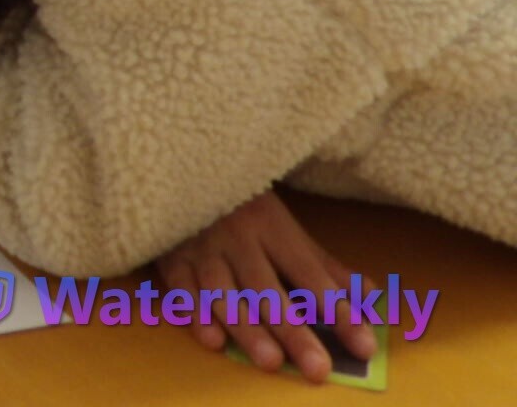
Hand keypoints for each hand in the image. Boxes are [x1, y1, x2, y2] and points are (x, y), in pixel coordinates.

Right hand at [156, 190, 376, 382]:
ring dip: (246, 327)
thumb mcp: (282, 224)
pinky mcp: (169, 254)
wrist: (179, 170)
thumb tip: (370, 294)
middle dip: (292, 329)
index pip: (310, 274)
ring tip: (270, 361)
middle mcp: (237, 236)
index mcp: (271, 225)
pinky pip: (180, 285)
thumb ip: (321, 264)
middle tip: (317, 368)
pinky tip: (211, 338)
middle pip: (266, 288)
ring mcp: (200, 245)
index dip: (338, 310)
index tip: (365, 347)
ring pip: (223, 291)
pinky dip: (194, 311)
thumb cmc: (238, 203)